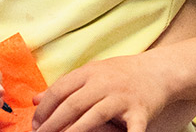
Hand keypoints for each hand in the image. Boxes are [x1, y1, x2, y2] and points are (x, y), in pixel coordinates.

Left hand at [32, 54, 172, 131]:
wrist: (160, 69)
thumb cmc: (121, 74)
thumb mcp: (91, 73)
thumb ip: (64, 86)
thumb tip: (35, 100)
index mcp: (89, 72)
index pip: (60, 90)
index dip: (45, 108)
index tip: (35, 122)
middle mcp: (104, 83)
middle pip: (72, 104)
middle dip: (53, 122)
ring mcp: (122, 97)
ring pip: (94, 116)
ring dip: (75, 131)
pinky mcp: (140, 111)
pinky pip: (132, 128)